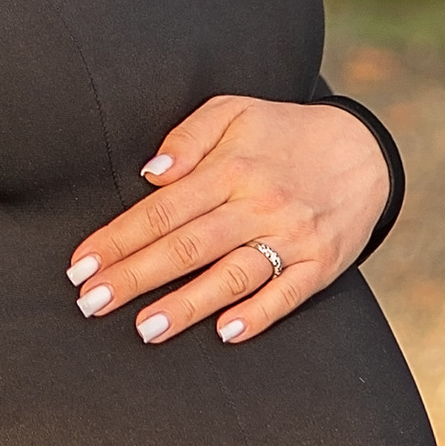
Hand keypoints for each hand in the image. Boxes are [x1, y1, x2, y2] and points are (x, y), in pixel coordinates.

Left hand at [66, 97, 389, 347]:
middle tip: (90, 303)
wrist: (363, 151)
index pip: (163, 210)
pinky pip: (288, 294)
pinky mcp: (322, 264)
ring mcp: (293, 236)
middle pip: (188, 247)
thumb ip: (188, 137)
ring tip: (144, 329)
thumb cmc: (281, 133)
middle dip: (134, 277)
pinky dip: (257, 315)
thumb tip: (150, 174)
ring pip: (232, 276)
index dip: (118, 239)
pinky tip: (225, 334)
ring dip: (186, 305)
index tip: (80, 265)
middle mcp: (260, 204)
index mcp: (231, 168)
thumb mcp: (233, 111)